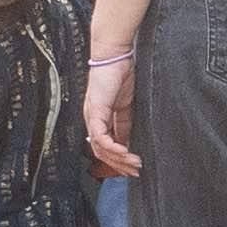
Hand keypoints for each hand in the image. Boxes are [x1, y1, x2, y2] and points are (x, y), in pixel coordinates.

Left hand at [87, 59, 139, 179]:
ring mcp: (92, 116)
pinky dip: (112, 147)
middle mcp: (92, 119)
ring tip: (134, 163)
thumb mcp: (127, 105)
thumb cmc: (122, 74)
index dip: (118, 159)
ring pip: (99, 148)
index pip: (105, 146)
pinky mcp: (95, 111)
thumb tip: (129, 141)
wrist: (116, 56)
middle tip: (135, 171)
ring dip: (118, 159)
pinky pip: (100, 136)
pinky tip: (125, 152)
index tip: (133, 166)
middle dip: (119, 165)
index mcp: (100, 118)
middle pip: (101, 152)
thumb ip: (125, 123)